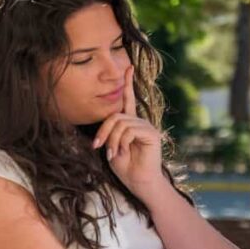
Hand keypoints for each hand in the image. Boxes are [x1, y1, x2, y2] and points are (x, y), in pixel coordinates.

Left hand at [92, 66, 166, 196]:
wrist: (139, 182)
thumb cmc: (125, 167)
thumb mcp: (112, 145)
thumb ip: (110, 130)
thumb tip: (107, 121)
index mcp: (130, 123)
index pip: (128, 99)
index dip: (128, 83)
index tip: (128, 66)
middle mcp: (139, 122)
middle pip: (115, 116)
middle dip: (103, 131)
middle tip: (98, 147)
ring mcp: (146, 126)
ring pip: (120, 122)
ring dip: (111, 139)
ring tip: (113, 153)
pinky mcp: (151, 133)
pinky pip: (128, 130)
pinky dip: (120, 141)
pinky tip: (122, 152)